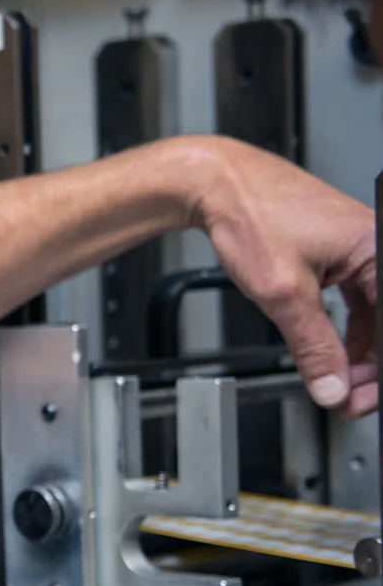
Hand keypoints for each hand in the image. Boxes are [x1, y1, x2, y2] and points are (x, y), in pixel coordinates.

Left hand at [185, 135, 377, 416]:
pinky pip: (357, 301)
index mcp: (377, 249)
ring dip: (360, 354)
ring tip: (340, 386)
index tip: (363, 398)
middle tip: (350, 401)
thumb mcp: (283, 293)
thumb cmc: (250, 215)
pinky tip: (336, 357)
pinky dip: (347, 331)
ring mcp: (360, 250)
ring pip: (375, 315)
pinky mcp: (340, 254)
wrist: (217, 185)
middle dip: (372, 367)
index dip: (378, 370)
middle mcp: (376, 246)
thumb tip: (332, 386)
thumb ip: (313, 346)